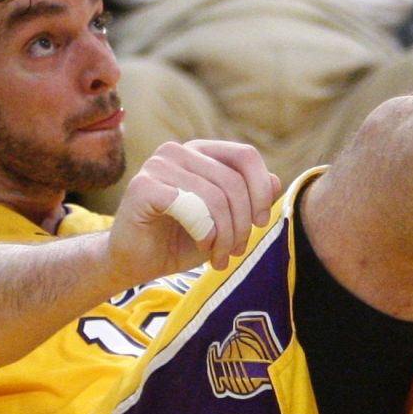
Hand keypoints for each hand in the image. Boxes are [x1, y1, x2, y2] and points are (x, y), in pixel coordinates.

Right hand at [107, 140, 281, 280]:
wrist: (136, 262)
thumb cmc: (182, 239)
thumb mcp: (225, 220)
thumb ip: (250, 199)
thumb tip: (276, 182)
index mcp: (200, 151)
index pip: (245, 156)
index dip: (260, 190)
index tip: (260, 223)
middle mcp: (178, 151)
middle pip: (233, 181)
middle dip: (242, 223)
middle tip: (236, 252)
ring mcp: (157, 165)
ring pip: (214, 196)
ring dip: (224, 234)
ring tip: (220, 257)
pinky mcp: (142, 187)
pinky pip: (189, 206)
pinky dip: (204, 231)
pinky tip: (202, 246)